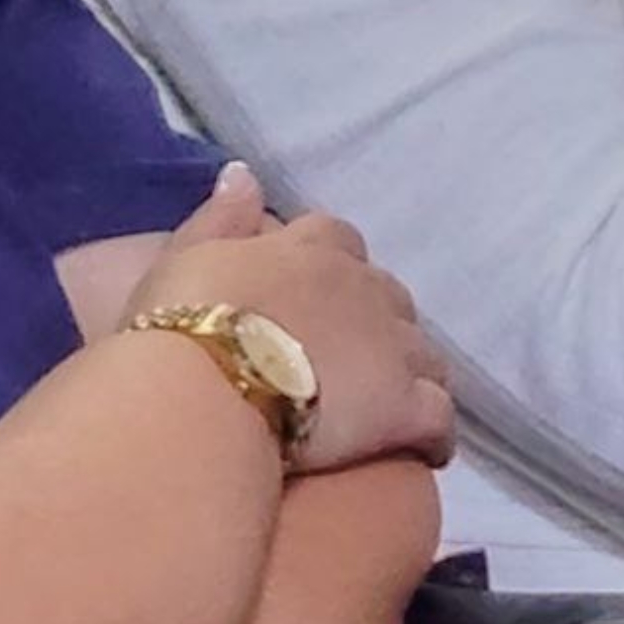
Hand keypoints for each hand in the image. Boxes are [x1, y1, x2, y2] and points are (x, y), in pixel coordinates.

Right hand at [127, 166, 455, 474]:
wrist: (205, 390)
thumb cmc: (184, 326)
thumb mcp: (188, 258)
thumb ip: (221, 217)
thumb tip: (244, 172)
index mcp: (311, 249)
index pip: (336, 239)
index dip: (330, 268)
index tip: (312, 298)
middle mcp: (362, 287)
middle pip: (389, 295)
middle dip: (376, 323)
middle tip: (346, 363)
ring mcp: (391, 345)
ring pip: (425, 353)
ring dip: (412, 373)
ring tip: (388, 406)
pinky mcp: (404, 405)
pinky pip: (440, 417)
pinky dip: (436, 432)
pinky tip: (424, 451)